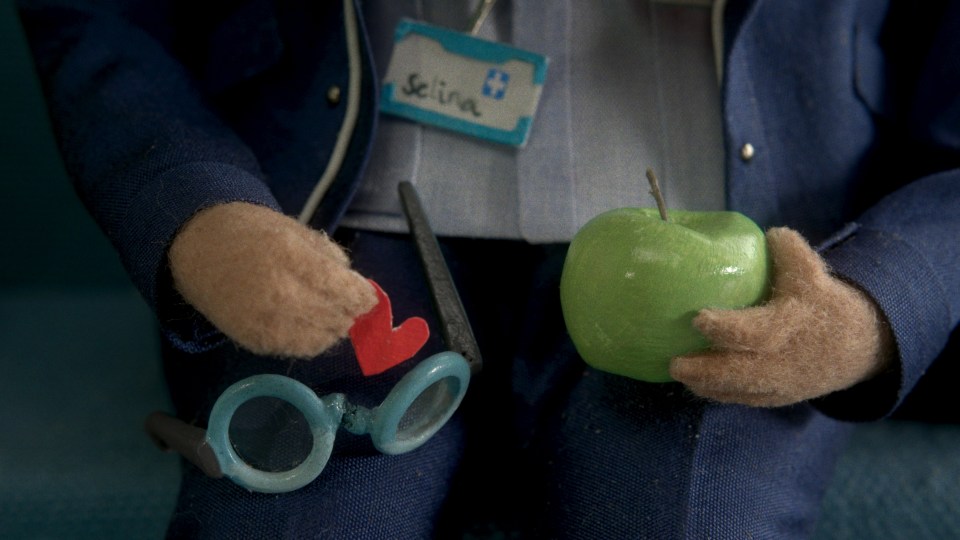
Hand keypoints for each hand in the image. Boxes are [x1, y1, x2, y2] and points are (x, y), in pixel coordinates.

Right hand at [168, 202, 376, 357]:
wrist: (197, 244)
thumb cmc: (251, 230)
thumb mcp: (296, 230)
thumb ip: (330, 257)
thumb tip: (356, 285)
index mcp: (292, 258)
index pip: (345, 291)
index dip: (364, 297)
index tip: (367, 296)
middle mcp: (280, 294)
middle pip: (337, 317)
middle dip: (350, 312)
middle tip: (350, 305)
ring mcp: (265, 321)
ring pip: (321, 339)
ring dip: (333, 329)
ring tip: (331, 315)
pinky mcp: (253, 340)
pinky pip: (297, 349)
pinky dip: (312, 340)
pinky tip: (310, 326)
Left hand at [670, 227, 894, 406]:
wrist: (862, 346)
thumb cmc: (828, 304)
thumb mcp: (814, 273)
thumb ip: (790, 252)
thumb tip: (769, 233)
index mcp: (791, 326)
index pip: (755, 333)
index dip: (726, 329)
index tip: (699, 318)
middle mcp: (784, 360)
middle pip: (739, 372)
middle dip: (705, 370)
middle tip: (675, 363)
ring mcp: (782, 383)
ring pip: (739, 390)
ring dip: (707, 386)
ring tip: (680, 374)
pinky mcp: (780, 396)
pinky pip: (746, 400)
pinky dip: (721, 395)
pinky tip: (698, 386)